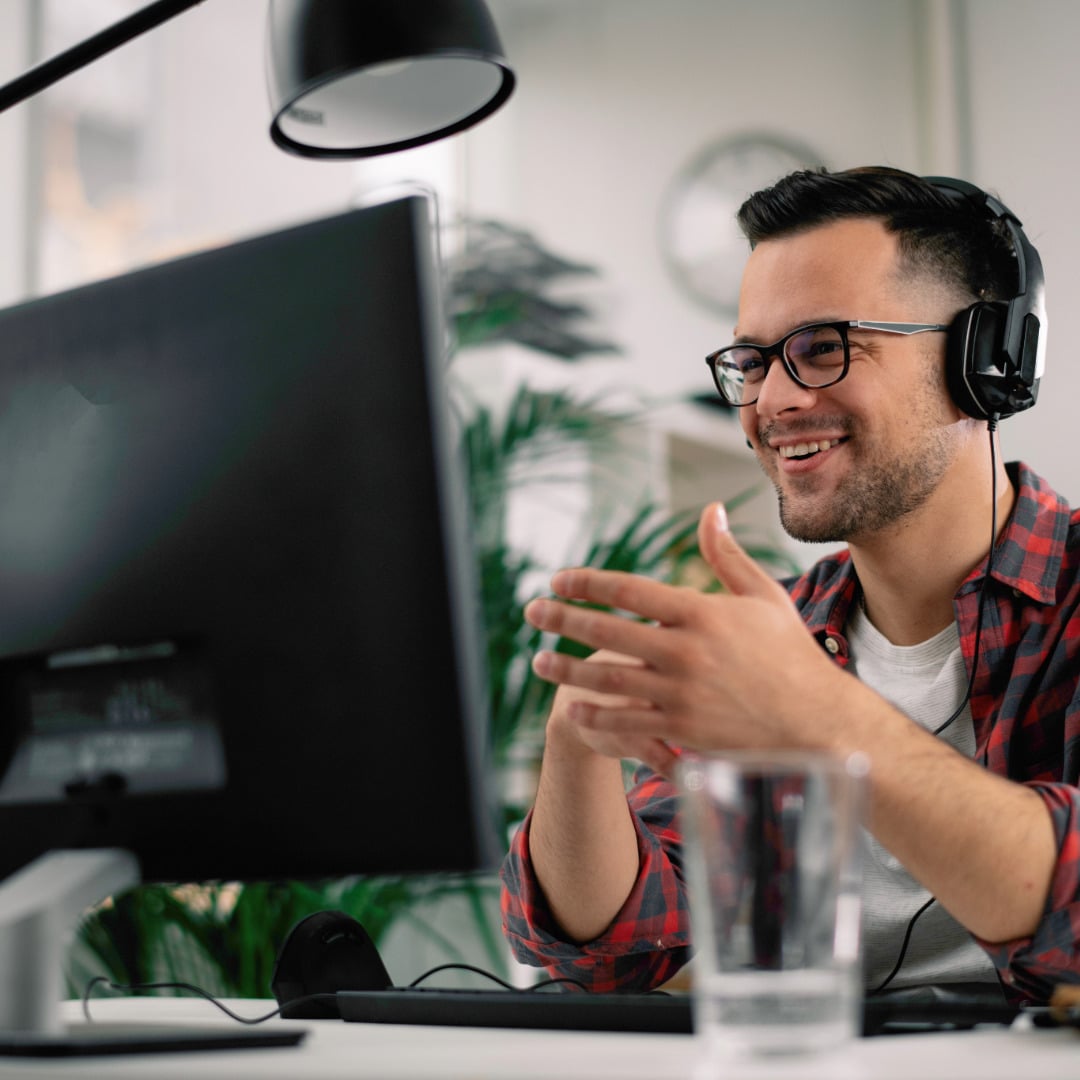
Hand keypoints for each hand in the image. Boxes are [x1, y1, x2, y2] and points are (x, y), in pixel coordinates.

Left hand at [524, 503, 845, 754]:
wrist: (817, 721)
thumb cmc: (789, 654)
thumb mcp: (764, 596)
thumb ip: (726, 555)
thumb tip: (709, 509)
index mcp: (701, 612)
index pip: (628, 589)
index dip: (587, 582)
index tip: (559, 578)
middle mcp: (685, 651)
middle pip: (606, 631)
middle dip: (562, 619)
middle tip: (532, 611)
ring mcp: (680, 694)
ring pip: (607, 678)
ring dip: (567, 669)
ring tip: (539, 661)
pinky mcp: (682, 730)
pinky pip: (625, 721)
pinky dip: (594, 715)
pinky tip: (571, 708)